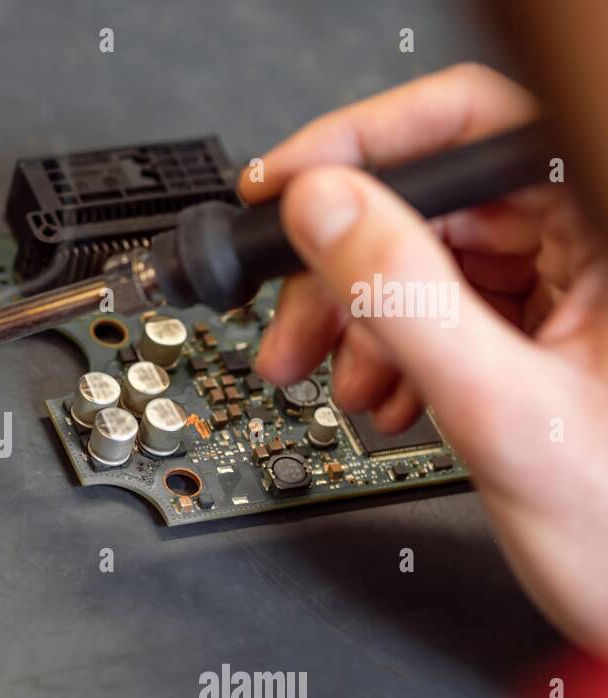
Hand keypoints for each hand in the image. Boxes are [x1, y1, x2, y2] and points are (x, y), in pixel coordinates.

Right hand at [238, 63, 607, 646]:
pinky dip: (395, 349)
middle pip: (435, 198)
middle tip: (290, 325)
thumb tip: (323, 210)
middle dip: (343, 266)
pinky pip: (446, 307)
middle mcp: (595, 242)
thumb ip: (406, 301)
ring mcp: (573, 284)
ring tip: (341, 381)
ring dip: (360, 319)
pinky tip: (388, 396)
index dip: (364, 143)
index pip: (475, 124)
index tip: (282, 188)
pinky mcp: (547, 326)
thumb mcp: (503, 414)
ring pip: (429, 255)